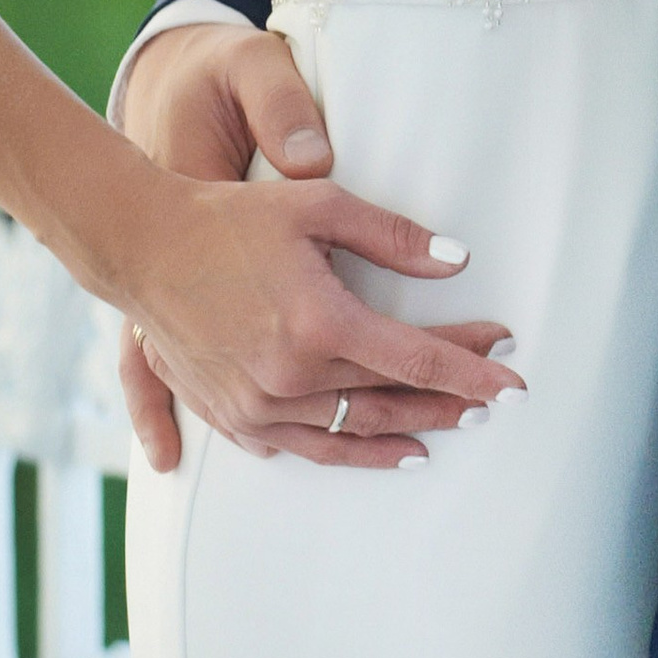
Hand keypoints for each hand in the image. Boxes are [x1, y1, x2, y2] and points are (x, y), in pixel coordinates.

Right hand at [113, 22, 517, 471]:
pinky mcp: (231, 415)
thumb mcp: (319, 207)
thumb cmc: (233, 217)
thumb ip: (394, 237)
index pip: (417, 360)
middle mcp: (291, 377)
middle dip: (450, 404)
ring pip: (349, 437)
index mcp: (320, 323)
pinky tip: (362, 447)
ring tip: (441, 437)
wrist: (143, 248)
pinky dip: (339, 451)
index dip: (472, 370)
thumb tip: (458, 260)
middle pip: (391, 404)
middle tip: (493, 404)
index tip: (514, 380)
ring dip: (401, 438)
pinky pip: (298, 448)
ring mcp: (258, 405)